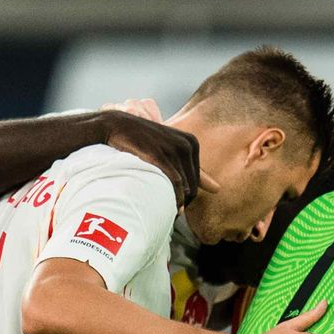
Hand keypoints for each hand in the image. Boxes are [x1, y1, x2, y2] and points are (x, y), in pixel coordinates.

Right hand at [100, 107, 215, 206]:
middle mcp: (186, 144)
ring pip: (185, 187)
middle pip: (193, 186)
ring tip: (163, 206)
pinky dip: (173, 197)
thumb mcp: (171, 150)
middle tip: (167, 208)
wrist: (115, 125)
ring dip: (176, 201)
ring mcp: (174, 149)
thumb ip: (195, 170)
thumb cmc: (142, 140)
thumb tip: (218, 189)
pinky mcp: (161, 155)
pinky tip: (165, 204)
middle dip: (182, 201)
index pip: (197, 181)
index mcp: (192, 143)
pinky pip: (176, 184)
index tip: (173, 201)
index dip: (186, 195)